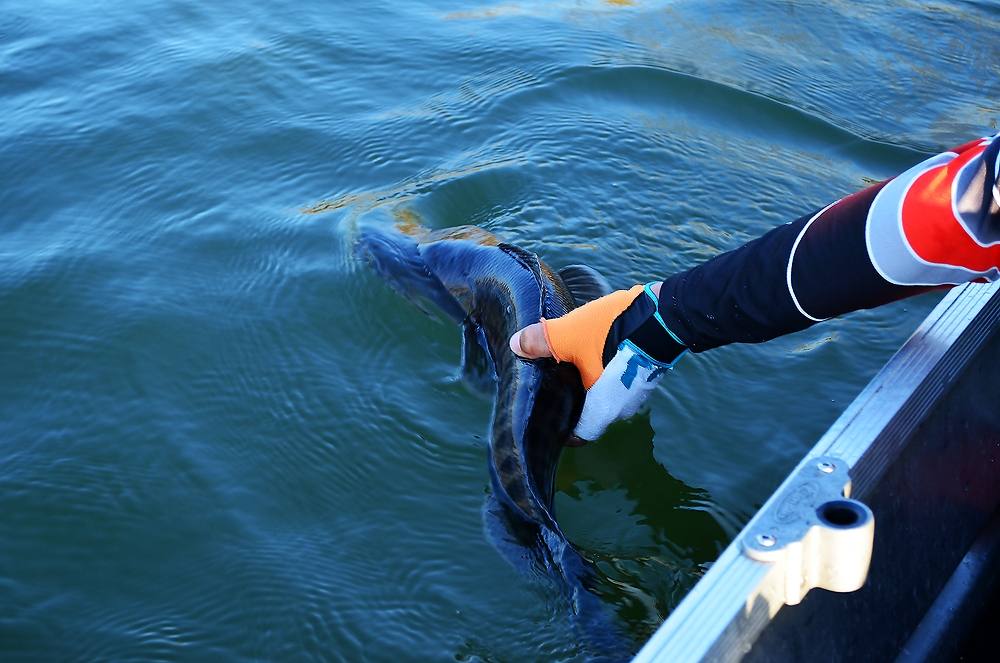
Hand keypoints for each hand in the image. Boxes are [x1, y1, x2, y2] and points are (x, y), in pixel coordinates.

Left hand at [509, 282, 685, 440]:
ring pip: (609, 394)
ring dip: (593, 382)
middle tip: (556, 383)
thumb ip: (541, 342)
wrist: (665, 314)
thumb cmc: (615, 333)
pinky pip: (621, 379)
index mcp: (602, 410)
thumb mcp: (568, 334)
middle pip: (593, 413)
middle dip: (576, 400)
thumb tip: (516, 345)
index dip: (563, 430)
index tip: (550, 418)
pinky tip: (596, 350)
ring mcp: (638, 391)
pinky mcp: (647, 373)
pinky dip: (608, 369)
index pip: (580, 434)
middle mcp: (622, 408)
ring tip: (573, 363)